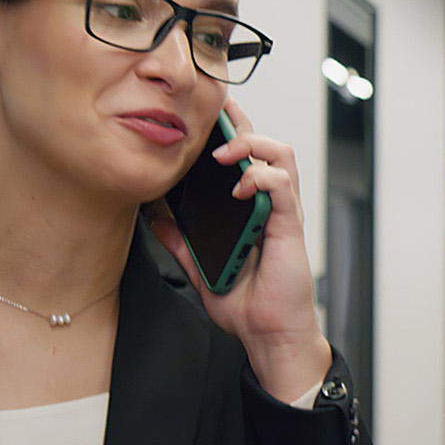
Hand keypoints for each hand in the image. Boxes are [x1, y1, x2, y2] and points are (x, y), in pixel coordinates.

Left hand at [144, 98, 328, 404]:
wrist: (269, 334)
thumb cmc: (248, 304)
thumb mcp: (201, 268)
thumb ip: (182, 241)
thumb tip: (155, 217)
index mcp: (251, 209)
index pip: (245, 157)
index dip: (229, 130)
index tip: (203, 116)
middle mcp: (270, 204)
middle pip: (263, 144)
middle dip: (240, 121)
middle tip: (215, 110)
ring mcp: (282, 212)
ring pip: (280, 153)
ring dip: (252, 144)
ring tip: (224, 153)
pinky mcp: (289, 225)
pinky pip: (281, 185)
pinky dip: (260, 177)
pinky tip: (239, 188)